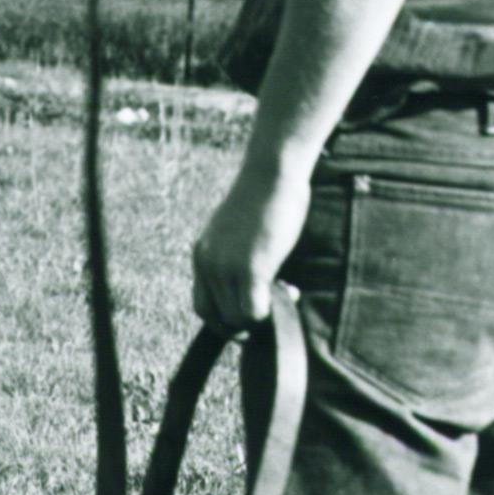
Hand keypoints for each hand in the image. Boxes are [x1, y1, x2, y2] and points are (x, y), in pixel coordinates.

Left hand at [191, 155, 315, 327]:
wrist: (271, 173)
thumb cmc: (264, 199)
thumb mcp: (238, 233)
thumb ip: (235, 258)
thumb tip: (250, 288)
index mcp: (202, 255)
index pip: (203, 307)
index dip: (228, 317)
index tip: (254, 306)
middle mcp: (207, 263)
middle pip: (217, 318)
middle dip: (246, 322)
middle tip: (274, 302)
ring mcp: (226, 266)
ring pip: (237, 319)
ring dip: (263, 317)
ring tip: (286, 290)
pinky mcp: (250, 266)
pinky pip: (254, 312)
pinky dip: (272, 314)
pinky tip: (291, 291)